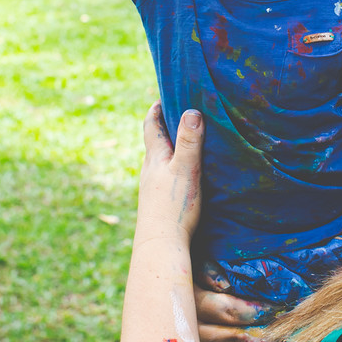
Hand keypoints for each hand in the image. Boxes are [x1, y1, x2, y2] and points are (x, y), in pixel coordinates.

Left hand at [136, 104, 202, 240]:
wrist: (160, 246)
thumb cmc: (174, 206)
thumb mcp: (186, 169)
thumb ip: (189, 142)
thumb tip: (192, 111)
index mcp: (155, 158)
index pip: (151, 126)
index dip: (157, 109)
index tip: (164, 96)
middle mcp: (149, 171)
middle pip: (154, 143)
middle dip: (165, 128)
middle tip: (179, 115)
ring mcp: (151, 189)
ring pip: (159, 162)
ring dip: (169, 150)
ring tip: (185, 144)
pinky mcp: (158, 205)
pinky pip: (164, 179)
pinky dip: (172, 169)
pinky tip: (183, 179)